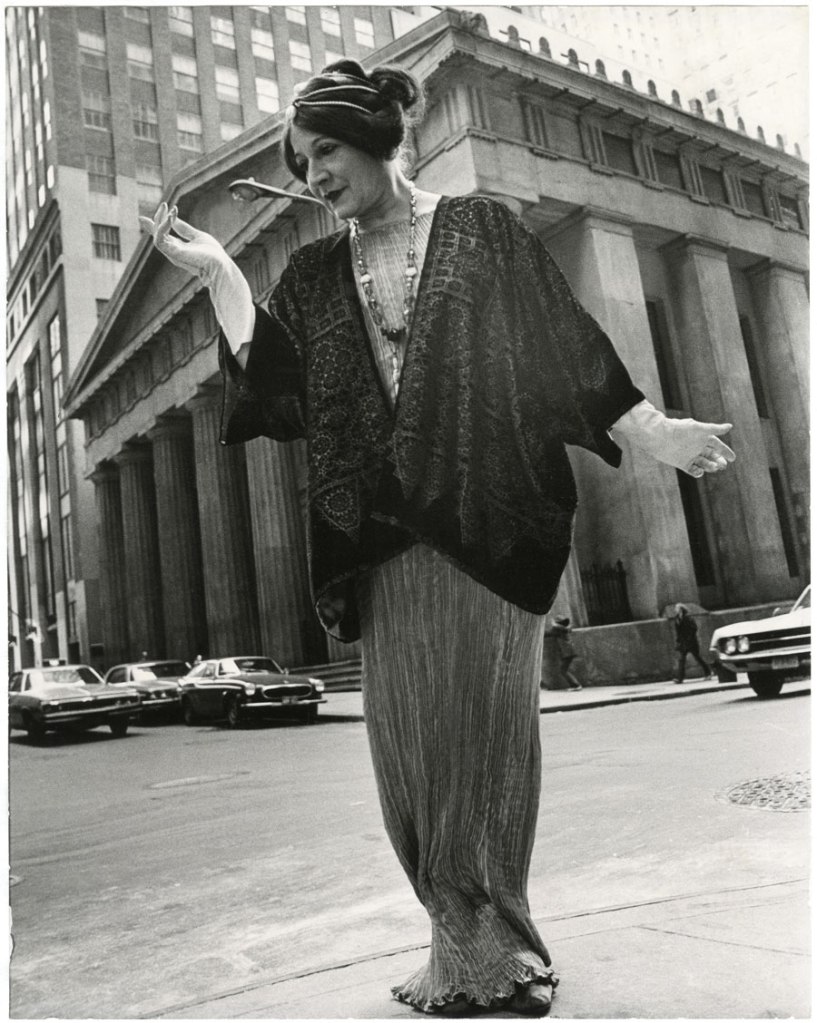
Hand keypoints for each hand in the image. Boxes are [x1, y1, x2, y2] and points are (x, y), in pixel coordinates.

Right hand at [138, 202, 228, 285]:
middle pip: (157, 234)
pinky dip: (162, 227)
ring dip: (159, 220)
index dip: (157, 223)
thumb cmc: (213, 254)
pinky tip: (170, 218)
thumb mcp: (197, 236)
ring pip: (157, 236)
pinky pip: (159, 240)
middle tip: (164, 204)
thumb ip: (184, 228)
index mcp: (178, 247)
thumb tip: (172, 216)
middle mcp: (173, 251)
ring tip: (168, 209)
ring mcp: (172, 253)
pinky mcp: (173, 254)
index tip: (159, 208)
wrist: (220, 265)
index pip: (163, 235)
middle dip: (156, 219)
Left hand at [611, 400, 735, 477]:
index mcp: (702, 437)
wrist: (659, 437)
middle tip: (722, 465)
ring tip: (714, 467)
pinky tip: (700, 472)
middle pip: (712, 456)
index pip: (717, 445)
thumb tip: (730, 426)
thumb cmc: (680, 430)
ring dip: (710, 466)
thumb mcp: (699, 428)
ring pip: (704, 463)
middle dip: (718, 460)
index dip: (725, 451)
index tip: (732, 458)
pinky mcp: (682, 463)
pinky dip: (697, 472)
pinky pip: (692, 470)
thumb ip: (715, 429)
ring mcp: (690, 455)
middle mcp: (697, 447)